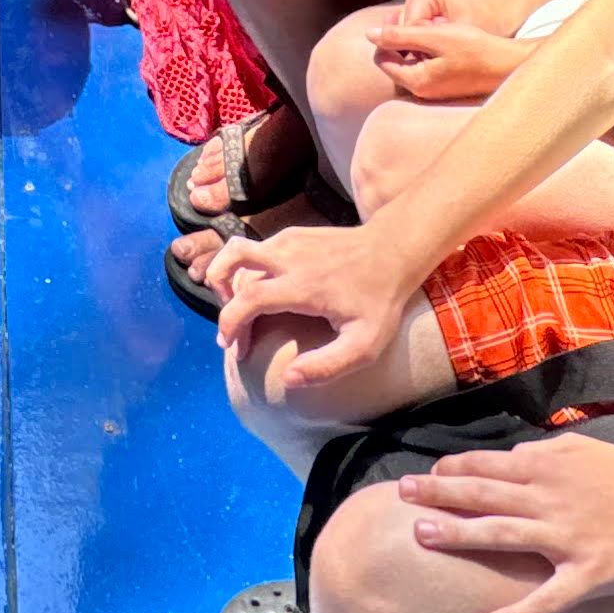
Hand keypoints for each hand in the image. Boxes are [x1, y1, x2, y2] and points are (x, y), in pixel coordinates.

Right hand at [208, 218, 418, 398]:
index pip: (247, 300)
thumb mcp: (364, 346)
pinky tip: (263, 289)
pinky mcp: (295, 234)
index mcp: (301, 286)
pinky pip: (259, 248)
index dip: (230, 325)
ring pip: (240, 250)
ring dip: (228, 276)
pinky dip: (247, 267)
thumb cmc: (380, 301)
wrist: (396, 250)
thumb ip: (326, 367)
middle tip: (230, 324)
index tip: (231, 346)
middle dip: (218, 291)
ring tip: (238, 306)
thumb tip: (289, 378)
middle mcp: (288, 257)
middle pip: (231, 260)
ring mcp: (290, 240)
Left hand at [368, 15, 530, 103]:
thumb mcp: (435, 36)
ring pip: (409, 63)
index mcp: (416, 82)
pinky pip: (424, 67)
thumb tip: (369, 34)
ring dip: (411, 43)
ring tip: (425, 23)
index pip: (383, 59)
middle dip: (397, 38)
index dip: (384, 35)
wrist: (508, 64)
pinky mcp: (445, 86)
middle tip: (407, 15)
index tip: (396, 14)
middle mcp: (422, 92)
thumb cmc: (474, 48)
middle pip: (395, 62)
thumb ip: (400, 36)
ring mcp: (434, 91)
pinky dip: (424, 50)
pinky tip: (437, 35)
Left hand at [395, 431, 613, 612]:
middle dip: (439, 492)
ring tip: (420, 536)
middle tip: (401, 493)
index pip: (491, 464)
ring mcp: (570, 537)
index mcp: (552, 465)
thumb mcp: (589, 451)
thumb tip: (513, 454)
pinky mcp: (591, 574)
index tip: (429, 473)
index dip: (456, 468)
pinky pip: (548, 599)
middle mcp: (553, 497)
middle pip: (485, 493)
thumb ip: (548, 451)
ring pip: (503, 534)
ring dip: (458, 535)